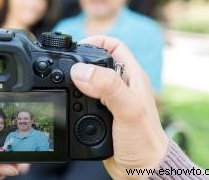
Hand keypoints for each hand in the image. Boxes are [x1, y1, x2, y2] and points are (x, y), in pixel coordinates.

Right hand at [70, 36, 168, 178]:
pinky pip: (83, 100)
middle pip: (97, 61)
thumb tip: (80, 71)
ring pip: (88, 81)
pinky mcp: (102, 115)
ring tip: (63, 84)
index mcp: (132, 77)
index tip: (77, 47)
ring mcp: (111, 101)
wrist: (142, 171)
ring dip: (74, 81)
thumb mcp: (128, 111)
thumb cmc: (145, 142)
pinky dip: (73, 98)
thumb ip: (108, 87)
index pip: (115, 46)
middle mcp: (121, 86)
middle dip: (80, 60)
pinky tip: (68, 104)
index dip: (96, 41)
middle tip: (64, 67)